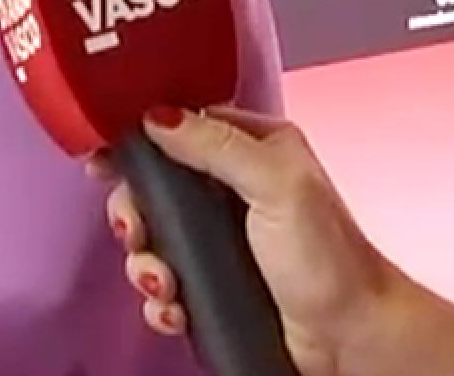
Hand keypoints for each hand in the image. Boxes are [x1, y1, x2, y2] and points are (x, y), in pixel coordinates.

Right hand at [93, 105, 402, 374]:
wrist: (349, 338)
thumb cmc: (329, 258)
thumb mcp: (275, 183)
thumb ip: (216, 144)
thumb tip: (156, 115)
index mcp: (253, 147)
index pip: (181, 125)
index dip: (139, 139)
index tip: (104, 158)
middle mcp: (233, 188)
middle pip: (154, 185)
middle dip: (136, 213)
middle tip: (137, 232)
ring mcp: (220, 237)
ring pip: (153, 238)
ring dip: (146, 263)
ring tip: (162, 284)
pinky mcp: (212, 281)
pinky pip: (163, 282)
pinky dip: (159, 299)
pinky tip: (173, 309)